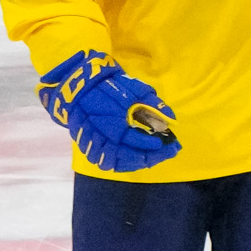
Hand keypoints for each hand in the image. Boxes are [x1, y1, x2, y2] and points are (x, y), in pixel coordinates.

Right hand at [39, 50, 180, 170]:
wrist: (79, 87)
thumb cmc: (109, 86)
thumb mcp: (134, 89)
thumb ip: (152, 104)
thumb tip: (171, 118)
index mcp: (113, 121)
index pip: (137, 140)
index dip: (155, 145)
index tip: (169, 142)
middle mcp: (102, 135)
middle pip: (129, 156)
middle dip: (151, 157)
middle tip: (167, 152)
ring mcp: (92, 143)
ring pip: (117, 163)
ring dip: (137, 162)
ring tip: (153, 157)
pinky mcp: (87, 147)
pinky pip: (106, 162)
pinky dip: (123, 163)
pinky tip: (136, 159)